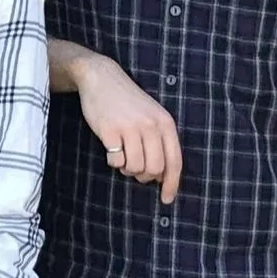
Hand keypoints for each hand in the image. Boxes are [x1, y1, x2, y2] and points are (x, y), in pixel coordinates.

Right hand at [70, 52, 182, 200]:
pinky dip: (113, 161)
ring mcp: (130, 127)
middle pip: (154, 169)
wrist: (102, 78)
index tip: (166, 199)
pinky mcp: (109, 131)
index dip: (172, 184)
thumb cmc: (128, 102)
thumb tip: (161, 177)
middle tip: (135, 169)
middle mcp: (150, 125)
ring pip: (134, 168)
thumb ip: (160, 143)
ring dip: (127, 169)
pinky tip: (111, 147)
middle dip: (144, 176)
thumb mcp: (152, 116)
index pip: (174, 162)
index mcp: (165, 123)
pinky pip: (115, 161)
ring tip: (122, 155)